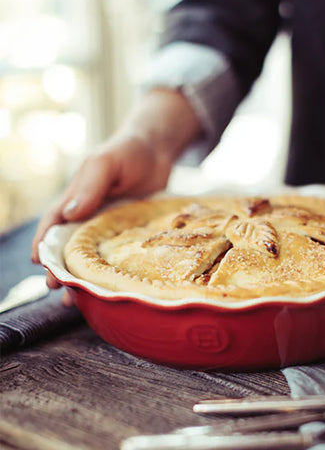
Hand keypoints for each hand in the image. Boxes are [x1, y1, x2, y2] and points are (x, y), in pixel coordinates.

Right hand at [31, 89, 201, 301]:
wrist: (159, 151)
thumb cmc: (128, 151)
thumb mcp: (106, 163)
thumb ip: (90, 186)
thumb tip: (70, 214)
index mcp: (77, 198)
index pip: (54, 224)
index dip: (44, 244)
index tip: (40, 265)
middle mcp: (90, 215)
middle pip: (70, 246)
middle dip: (61, 267)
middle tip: (56, 289)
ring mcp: (110, 225)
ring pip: (93, 255)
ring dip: (84, 274)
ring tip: (78, 299)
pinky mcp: (129, 231)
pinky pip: (118, 253)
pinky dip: (112, 269)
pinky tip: (112, 287)